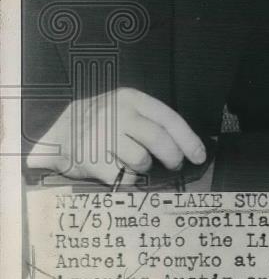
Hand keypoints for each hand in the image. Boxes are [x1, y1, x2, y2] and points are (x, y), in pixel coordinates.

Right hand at [25, 88, 205, 185]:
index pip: (169, 119)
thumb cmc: (102, 123)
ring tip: (135, 163)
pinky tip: (116, 170)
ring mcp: (102, 136)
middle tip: (175, 165)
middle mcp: (117, 114)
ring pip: (141, 160)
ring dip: (144, 168)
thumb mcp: (125, 109)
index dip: (189, 139)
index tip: (200, 156)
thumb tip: (185, 145)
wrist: (59, 134)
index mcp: (132, 99)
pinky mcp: (90, 159)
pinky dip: (125, 179)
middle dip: (173, 156)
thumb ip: (151, 121)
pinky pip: (121, 176)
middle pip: (158, 139)